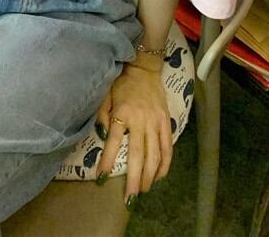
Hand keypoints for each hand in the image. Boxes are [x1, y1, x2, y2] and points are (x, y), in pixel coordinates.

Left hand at [95, 65, 172, 204]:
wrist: (144, 69)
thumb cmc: (121, 83)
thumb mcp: (105, 95)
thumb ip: (102, 115)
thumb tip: (102, 136)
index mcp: (122, 113)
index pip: (113, 142)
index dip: (106, 161)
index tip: (101, 178)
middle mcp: (140, 120)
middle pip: (138, 156)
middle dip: (134, 179)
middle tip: (130, 198)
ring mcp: (155, 122)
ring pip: (155, 155)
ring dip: (150, 176)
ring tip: (144, 190)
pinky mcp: (166, 122)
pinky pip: (167, 147)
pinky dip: (165, 164)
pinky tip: (160, 176)